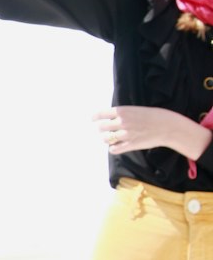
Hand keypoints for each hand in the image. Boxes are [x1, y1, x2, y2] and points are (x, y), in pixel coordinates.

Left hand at [93, 106, 212, 159]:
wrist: (167, 126)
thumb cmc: (153, 116)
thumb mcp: (136, 110)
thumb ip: (123, 114)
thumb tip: (111, 119)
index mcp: (122, 111)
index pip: (101, 114)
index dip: (95, 117)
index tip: (93, 119)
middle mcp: (122, 122)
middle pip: (101, 127)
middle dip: (101, 129)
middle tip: (103, 130)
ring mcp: (125, 134)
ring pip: (106, 139)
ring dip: (106, 139)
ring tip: (110, 138)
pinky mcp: (130, 145)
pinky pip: (114, 149)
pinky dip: (113, 148)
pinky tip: (115, 147)